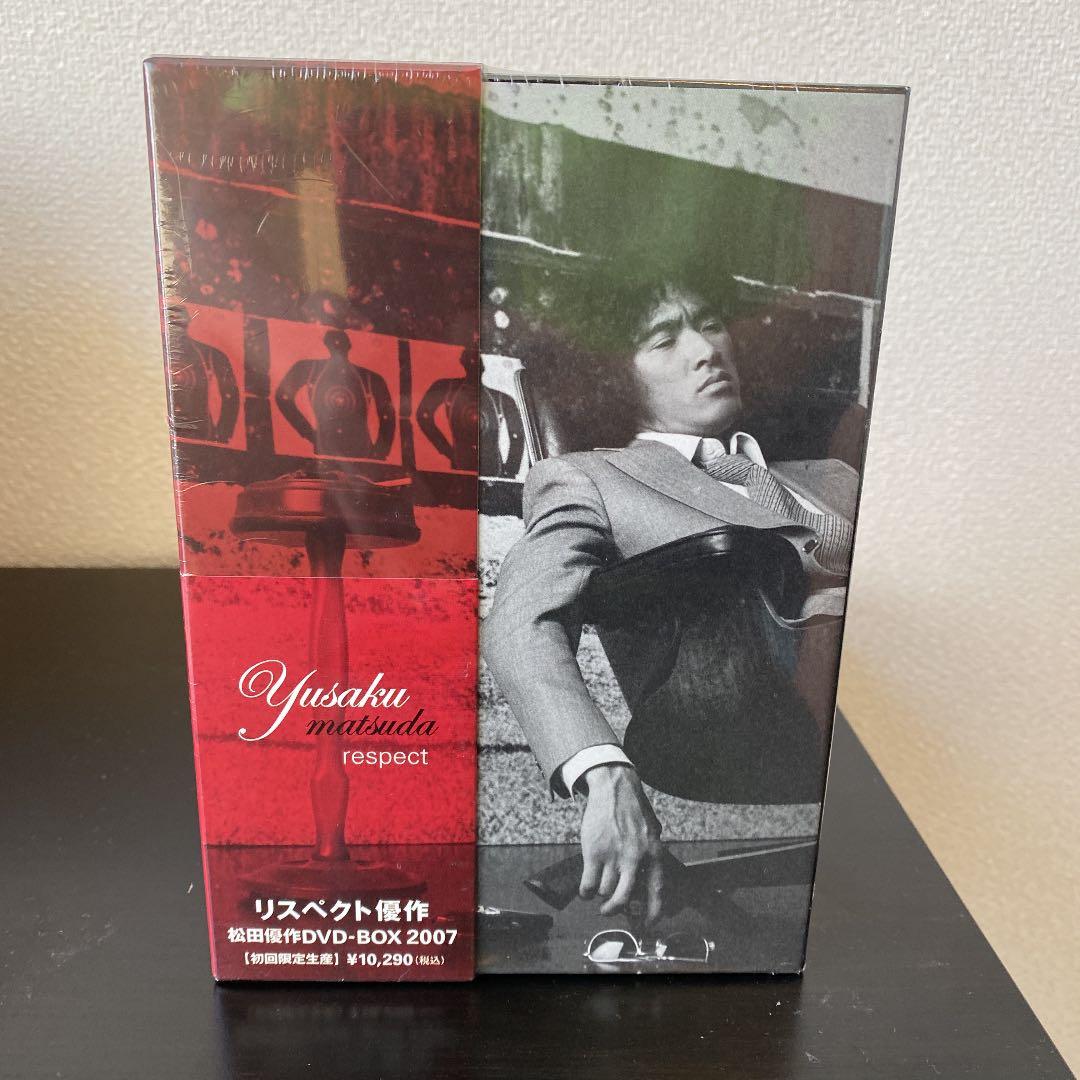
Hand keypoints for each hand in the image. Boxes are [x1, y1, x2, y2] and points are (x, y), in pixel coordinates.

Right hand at [578, 764, 663, 923]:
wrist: (614, 788)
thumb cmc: (634, 809)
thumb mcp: (652, 832)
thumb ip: (652, 855)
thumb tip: (649, 881)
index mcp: (653, 854)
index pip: (657, 892)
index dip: (653, 914)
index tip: (647, 925)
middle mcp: (635, 859)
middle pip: (625, 899)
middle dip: (615, 910)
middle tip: (609, 911)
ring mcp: (613, 856)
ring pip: (605, 892)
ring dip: (600, 894)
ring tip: (598, 888)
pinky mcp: (593, 852)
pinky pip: (588, 885)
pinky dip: (585, 892)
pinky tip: (586, 889)